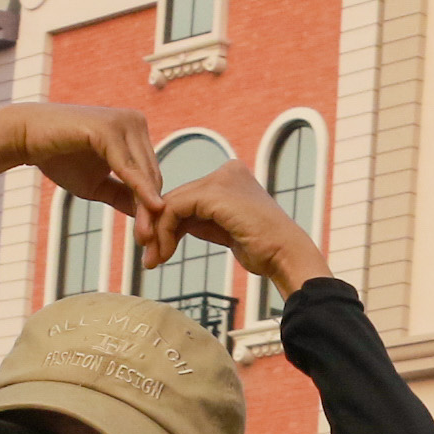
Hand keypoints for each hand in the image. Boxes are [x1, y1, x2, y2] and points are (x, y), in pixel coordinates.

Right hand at [0, 103, 162, 229]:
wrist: (25, 138)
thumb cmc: (60, 158)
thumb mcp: (97, 183)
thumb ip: (123, 195)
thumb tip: (148, 216)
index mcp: (136, 132)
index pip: (151, 174)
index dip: (152, 207)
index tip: (151, 238)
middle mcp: (136, 122)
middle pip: (152, 175)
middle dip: (152, 211)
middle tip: (153, 244)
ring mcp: (124, 122)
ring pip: (144, 173)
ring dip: (147, 207)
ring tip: (147, 237)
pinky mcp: (109, 128)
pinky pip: (128, 166)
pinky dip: (139, 190)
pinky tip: (149, 209)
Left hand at [139, 159, 334, 296]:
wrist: (285, 256)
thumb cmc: (261, 249)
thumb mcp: (223, 227)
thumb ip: (197, 218)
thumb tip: (163, 223)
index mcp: (230, 175)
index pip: (186, 196)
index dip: (166, 223)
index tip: (156, 251)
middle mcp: (225, 171)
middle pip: (175, 198)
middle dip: (158, 230)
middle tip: (148, 259)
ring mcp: (220, 180)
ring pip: (170, 204)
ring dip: (158, 235)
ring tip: (152, 261)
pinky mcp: (214, 194)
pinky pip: (174, 209)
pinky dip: (164, 233)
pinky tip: (163, 254)